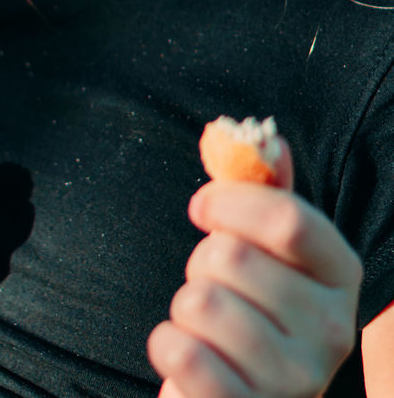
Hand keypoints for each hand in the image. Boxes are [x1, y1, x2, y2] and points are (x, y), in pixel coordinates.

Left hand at [147, 143, 362, 396]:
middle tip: (215, 285)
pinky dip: (167, 345)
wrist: (239, 393)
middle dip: (201, 261)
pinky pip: (180, 352)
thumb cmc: (250, 305)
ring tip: (207, 325)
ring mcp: (296, 380)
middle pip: (231, 256)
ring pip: (200, 301)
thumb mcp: (266, 246)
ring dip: (185, 306)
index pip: (289, 219)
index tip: (201, 206)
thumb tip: (268, 138)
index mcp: (341, 274)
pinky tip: (189, 354)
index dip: (229, 202)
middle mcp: (333, 331)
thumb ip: (266, 192)